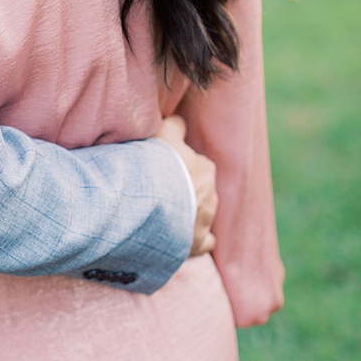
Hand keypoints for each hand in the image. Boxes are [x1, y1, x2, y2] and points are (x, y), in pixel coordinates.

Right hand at [157, 115, 217, 256]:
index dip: (180, 162)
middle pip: (200, 187)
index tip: (167, 164)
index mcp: (203, 167)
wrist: (151, 203)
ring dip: (189, 212)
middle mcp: (209, 192)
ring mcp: (205, 218)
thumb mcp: (163, 134)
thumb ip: (173, 126)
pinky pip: (205, 241)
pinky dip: (198, 240)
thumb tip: (179, 118)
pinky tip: (183, 239)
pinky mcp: (198, 242)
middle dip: (187, 188)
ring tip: (166, 214)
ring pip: (203, 212)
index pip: (196, 161)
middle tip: (163, 189)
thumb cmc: (155, 166)